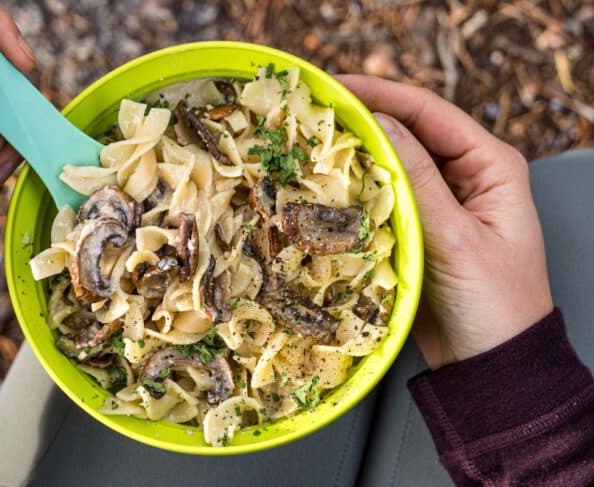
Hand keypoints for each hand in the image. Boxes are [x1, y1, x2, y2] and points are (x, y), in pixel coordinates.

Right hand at [337, 75, 553, 368]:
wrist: (490, 363)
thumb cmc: (494, 304)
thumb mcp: (457, 238)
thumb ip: (419, 181)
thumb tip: (381, 124)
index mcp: (492, 165)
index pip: (432, 113)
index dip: (383, 95)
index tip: (338, 87)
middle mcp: (467, 176)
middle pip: (410, 132)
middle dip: (365, 119)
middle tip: (316, 112)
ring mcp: (441, 202)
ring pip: (394, 164)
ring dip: (358, 154)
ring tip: (314, 143)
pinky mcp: (419, 228)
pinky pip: (385, 197)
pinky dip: (359, 189)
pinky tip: (329, 185)